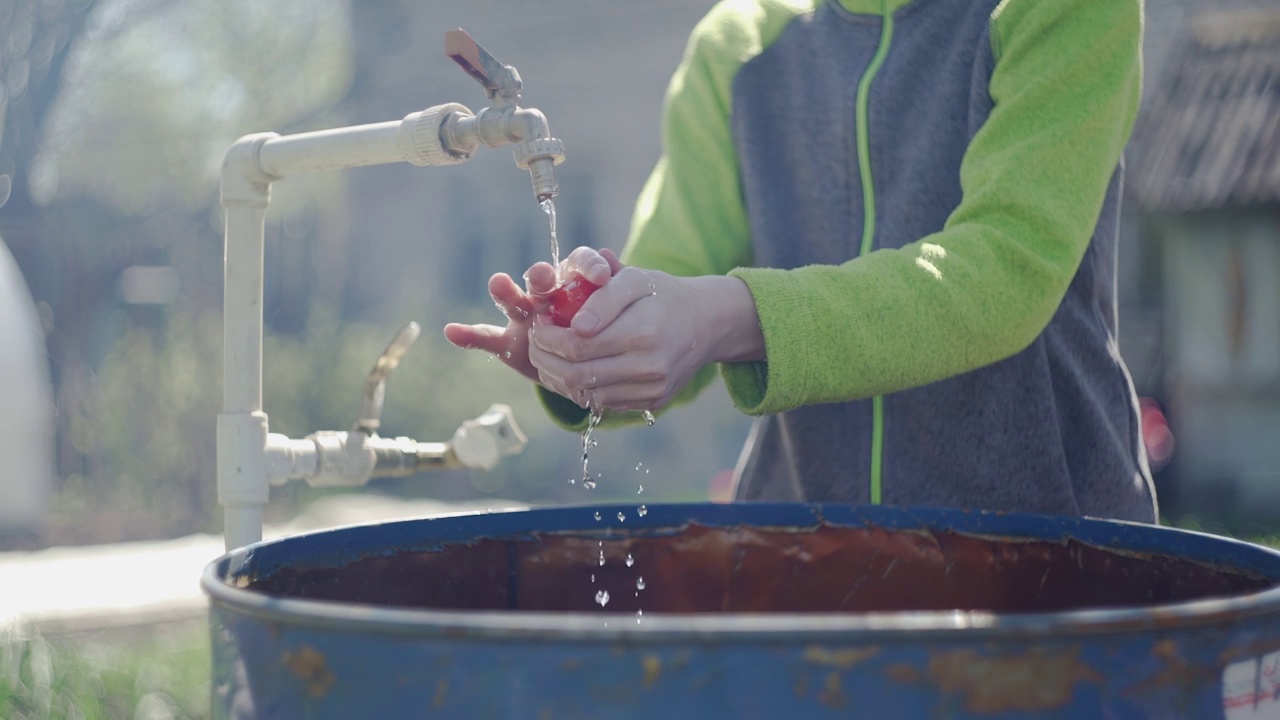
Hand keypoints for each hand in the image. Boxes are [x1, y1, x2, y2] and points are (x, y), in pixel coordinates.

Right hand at [443, 247, 620, 383]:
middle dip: (542, 277)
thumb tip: (611, 255)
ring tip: (499, 282)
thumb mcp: (615, 316)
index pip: (579, 264)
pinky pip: (486, 339)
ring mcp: (523, 319)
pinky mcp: (507, 343)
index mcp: (574, 285)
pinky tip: (452, 332)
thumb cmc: (600, 334)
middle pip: (541, 281)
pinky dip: (468, 337)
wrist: (584, 369)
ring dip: (505, 292)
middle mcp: (545, 297)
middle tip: (546, 276)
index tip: (603, 277)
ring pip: (513, 302)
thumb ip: (614, 289)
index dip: (588, 266)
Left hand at [528, 258, 764, 411]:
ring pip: (587, 395)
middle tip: (535, 343)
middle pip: (577, 376)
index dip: (547, 338)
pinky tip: (572, 369)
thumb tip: (576, 328)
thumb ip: (602, 298)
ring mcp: (652, 389)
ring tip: (549, 356)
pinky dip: (581, 389)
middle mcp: (649, 367)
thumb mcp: (634, 279)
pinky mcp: (653, 402)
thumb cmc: (662, 294)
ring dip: (558, 378)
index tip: (537, 324)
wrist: (705, 322)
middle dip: (545, 360)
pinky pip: (605, 403)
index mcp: (642, 333)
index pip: (576, 347)